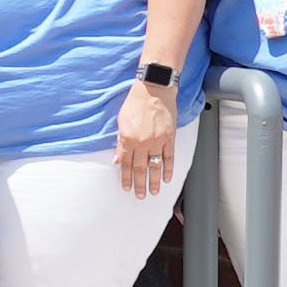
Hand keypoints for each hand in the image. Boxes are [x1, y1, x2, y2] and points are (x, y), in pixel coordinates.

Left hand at [112, 79, 180, 200]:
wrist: (154, 90)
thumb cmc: (135, 103)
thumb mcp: (121, 122)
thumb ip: (119, 143)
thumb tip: (117, 160)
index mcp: (128, 139)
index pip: (126, 164)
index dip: (125, 178)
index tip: (126, 188)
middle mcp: (143, 142)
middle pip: (140, 169)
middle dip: (139, 184)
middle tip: (140, 196)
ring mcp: (158, 141)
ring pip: (156, 166)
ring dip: (155, 181)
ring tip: (154, 192)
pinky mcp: (170, 137)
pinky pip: (169, 157)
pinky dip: (169, 169)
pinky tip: (167, 178)